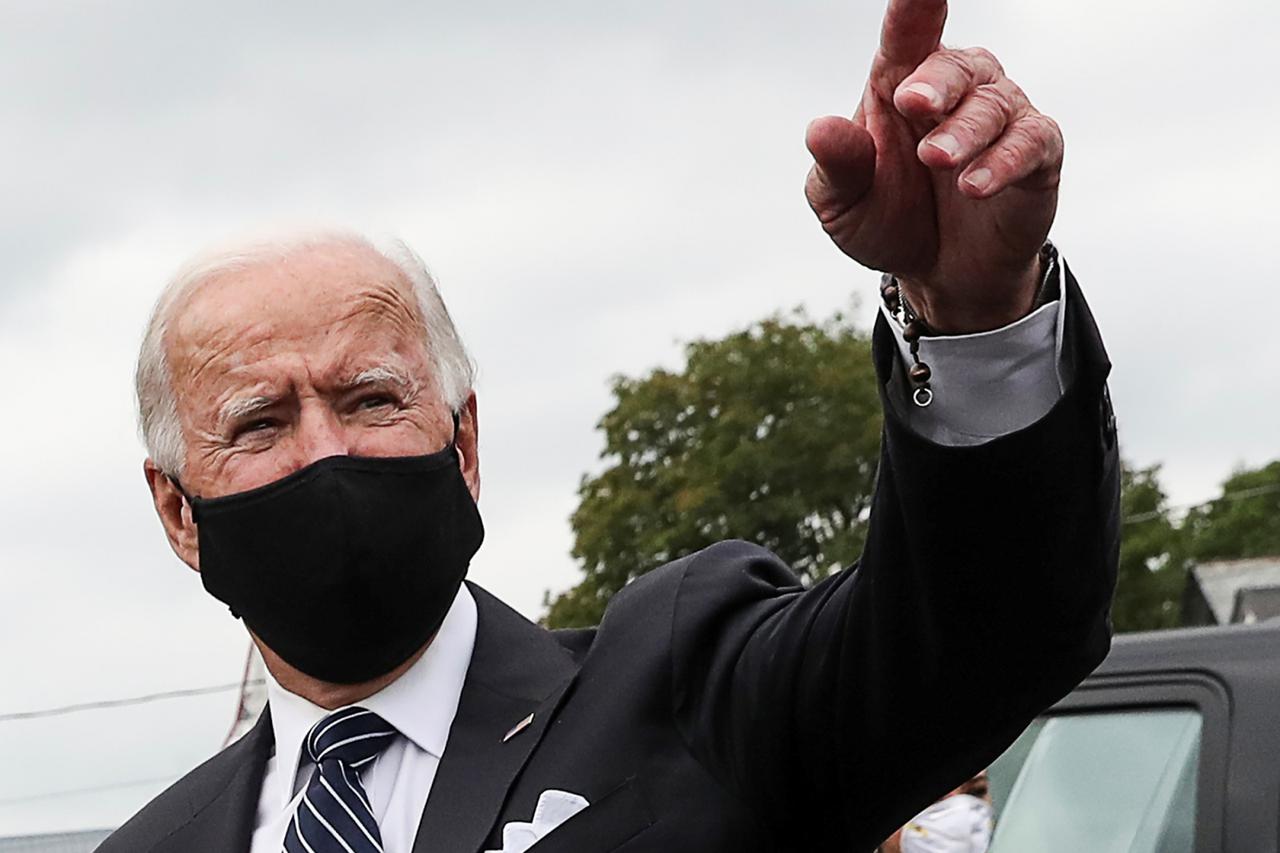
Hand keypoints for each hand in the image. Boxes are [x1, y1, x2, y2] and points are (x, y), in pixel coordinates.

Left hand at [805, 0, 1061, 332]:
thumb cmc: (886, 220)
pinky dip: (1003, 161)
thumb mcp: (843, 203)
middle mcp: (955, 91)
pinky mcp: (1037, 154)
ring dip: (963, 132)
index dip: (915, 5)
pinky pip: (1031, 141)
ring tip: (937, 159)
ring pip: (992, 104)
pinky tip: (975, 185)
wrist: (938, 275)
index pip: (908, 31)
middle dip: (935, 80)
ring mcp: (1000, 118)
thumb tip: (818, 129)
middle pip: (955, 64)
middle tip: (912, 103)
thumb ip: (836, 167)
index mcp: (899, 84)